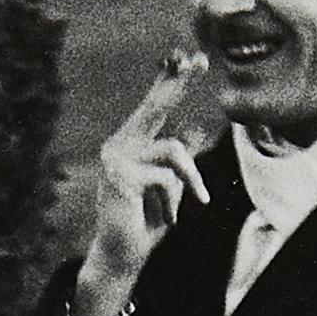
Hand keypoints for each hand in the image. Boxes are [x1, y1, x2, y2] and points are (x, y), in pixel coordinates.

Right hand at [73, 52, 210, 315]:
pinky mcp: (121, 175)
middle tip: (200, 58)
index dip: (171, 82)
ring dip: (190, 181)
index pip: (154, 108)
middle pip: (156, 108)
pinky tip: (167, 221)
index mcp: (130, 144)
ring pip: (174, 151)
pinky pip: (167, 178)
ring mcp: (116, 158)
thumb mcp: (171, 188)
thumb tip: (198, 127)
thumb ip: (179, 161)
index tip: (189, 57)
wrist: (121, 258)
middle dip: (180, 84)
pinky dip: (175, 202)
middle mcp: (118, 145)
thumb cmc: (145, 224)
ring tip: (196, 203)